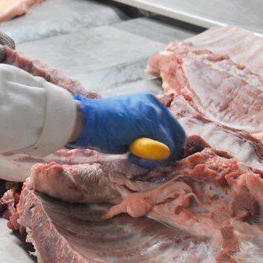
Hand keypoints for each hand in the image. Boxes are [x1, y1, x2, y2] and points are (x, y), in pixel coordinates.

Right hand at [70, 93, 185, 168]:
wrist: (85, 120)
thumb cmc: (100, 126)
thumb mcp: (128, 128)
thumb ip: (145, 135)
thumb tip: (157, 149)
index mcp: (148, 102)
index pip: (170, 126)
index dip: (165, 145)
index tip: (151, 156)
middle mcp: (155, 104)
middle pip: (177, 134)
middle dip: (165, 153)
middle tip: (145, 160)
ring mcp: (154, 112)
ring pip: (172, 143)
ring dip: (156, 157)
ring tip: (134, 156)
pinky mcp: (151, 123)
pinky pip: (164, 148)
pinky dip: (152, 159)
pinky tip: (132, 155)